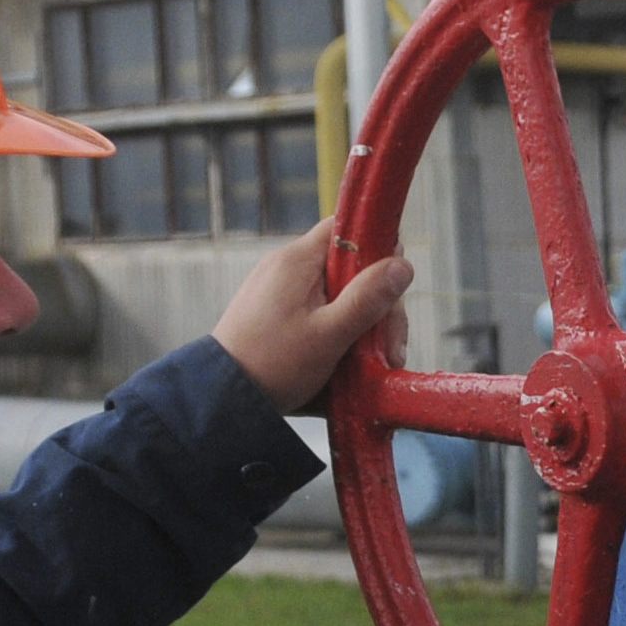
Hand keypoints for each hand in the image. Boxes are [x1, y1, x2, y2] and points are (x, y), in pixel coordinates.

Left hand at [212, 222, 411, 411]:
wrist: (221, 398)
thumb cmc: (274, 366)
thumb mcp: (330, 335)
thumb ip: (368, 298)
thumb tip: (403, 265)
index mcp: (298, 260)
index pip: (347, 227)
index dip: (378, 250)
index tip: (393, 289)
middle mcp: (287, 267)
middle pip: (349, 268)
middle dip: (377, 305)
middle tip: (390, 349)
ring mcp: (279, 290)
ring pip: (337, 293)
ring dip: (362, 324)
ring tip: (373, 365)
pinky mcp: (276, 313)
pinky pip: (318, 311)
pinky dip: (338, 332)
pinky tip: (348, 363)